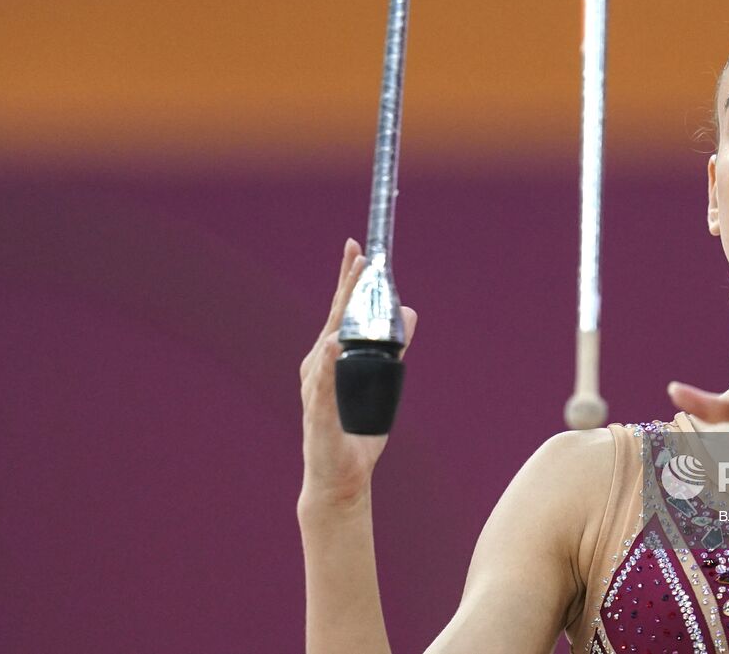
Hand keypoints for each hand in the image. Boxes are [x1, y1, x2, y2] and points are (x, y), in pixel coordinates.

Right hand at [298, 238, 416, 509]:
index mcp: (330, 358)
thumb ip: (394, 348)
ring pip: (328, 342)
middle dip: (346, 284)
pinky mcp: (320, 414)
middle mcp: (318, 367)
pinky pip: (324, 384)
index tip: (357, 248)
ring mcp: (317, 389)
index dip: (348, 279)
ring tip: (351, 285)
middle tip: (358, 253)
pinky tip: (332, 344)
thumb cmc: (355, 429)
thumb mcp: (383, 380)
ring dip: (339, 313)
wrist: (338, 479)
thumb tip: (411, 313)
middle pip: (334, 318)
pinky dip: (328, 363)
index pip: (340, 311)